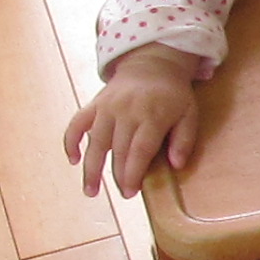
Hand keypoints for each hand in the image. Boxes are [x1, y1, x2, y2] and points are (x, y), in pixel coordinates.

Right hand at [65, 50, 207, 194]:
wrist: (152, 63)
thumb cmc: (173, 95)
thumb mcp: (189, 114)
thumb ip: (184, 139)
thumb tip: (177, 165)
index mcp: (152, 115)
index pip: (139, 150)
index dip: (134, 173)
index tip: (131, 192)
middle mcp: (127, 111)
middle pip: (118, 149)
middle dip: (119, 176)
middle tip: (123, 195)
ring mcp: (107, 107)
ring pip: (96, 141)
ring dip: (91, 168)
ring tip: (90, 191)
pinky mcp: (95, 104)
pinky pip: (77, 122)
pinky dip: (71, 140)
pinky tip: (72, 159)